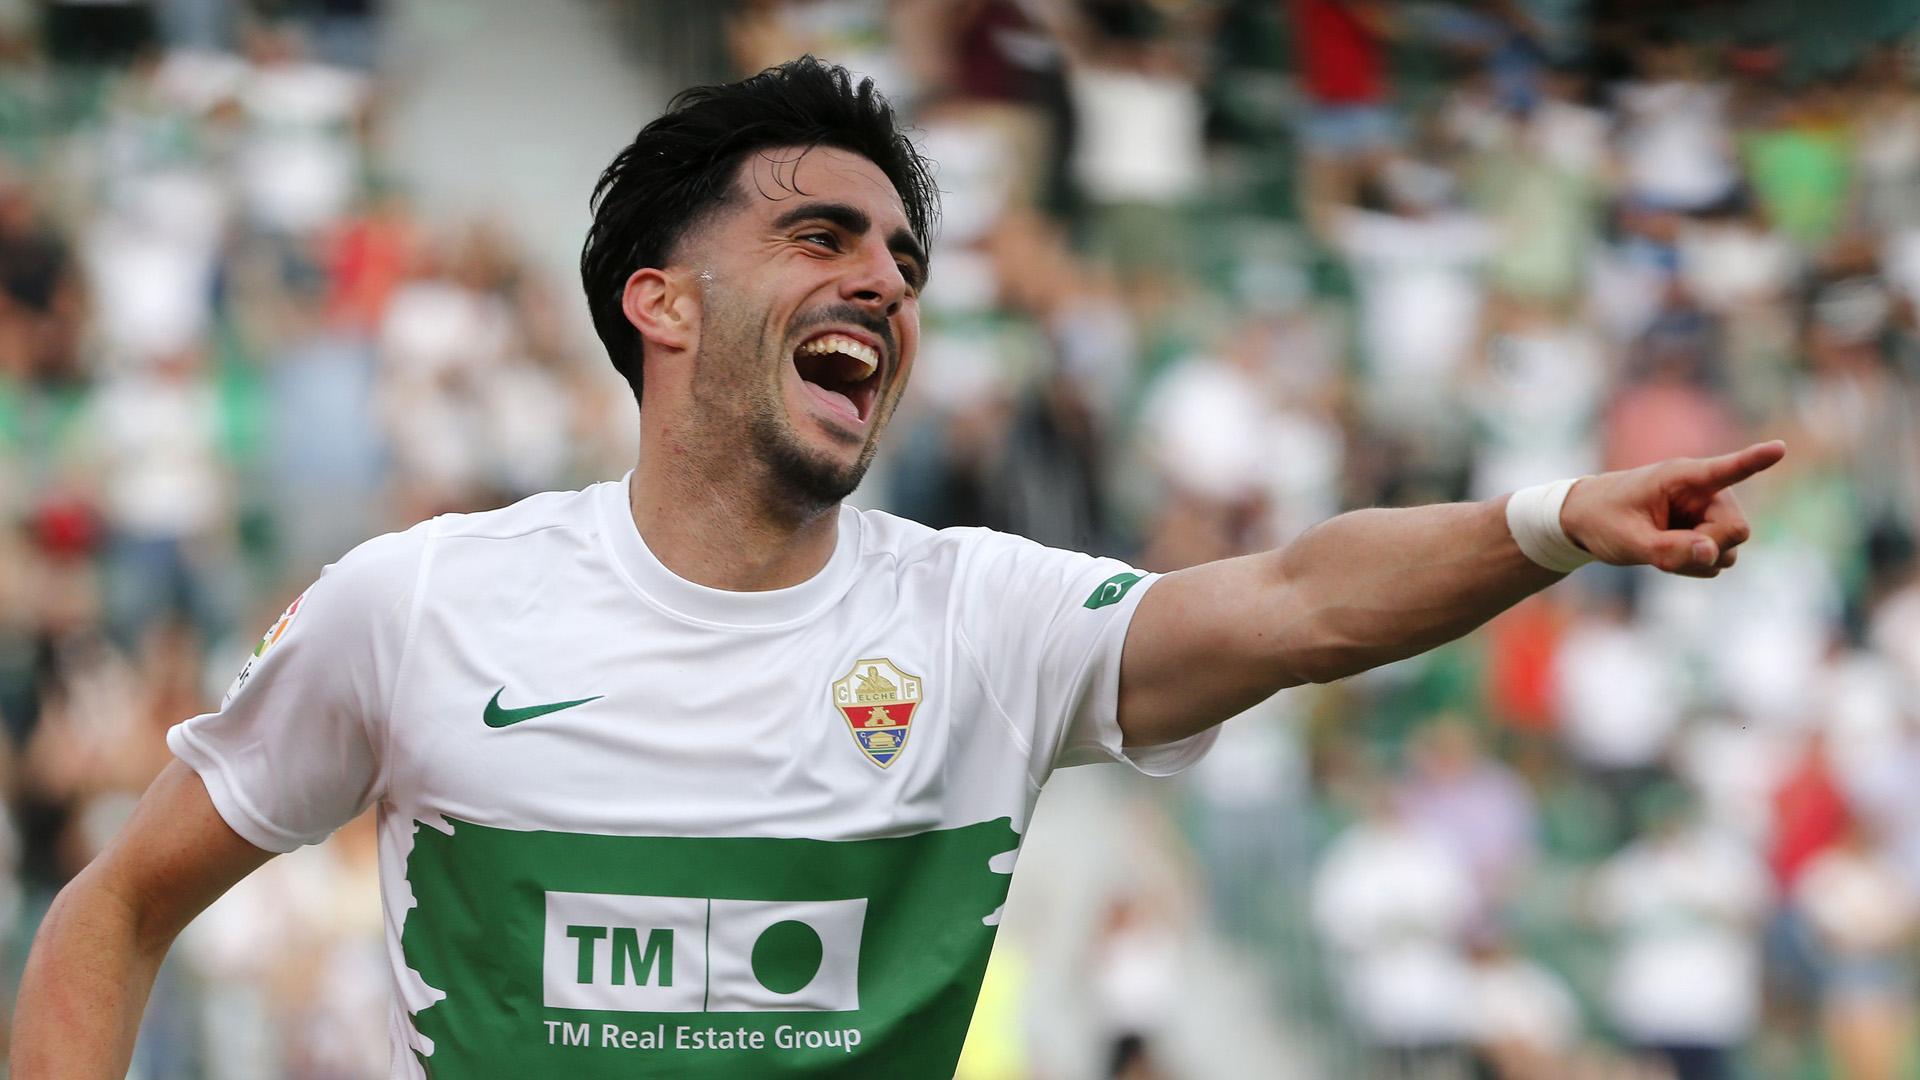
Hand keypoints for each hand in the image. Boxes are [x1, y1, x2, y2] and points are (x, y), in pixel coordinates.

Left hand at [1559, 441, 1786, 577]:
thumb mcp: (1628, 540)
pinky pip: (1718, 559)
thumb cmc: (1603, 519)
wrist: (1585, 522)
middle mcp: (1704, 492)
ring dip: (1699, 560)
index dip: (1754, 461)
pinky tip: (1668, 554)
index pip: (1725, 470)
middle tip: (1667, 551)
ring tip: (1661, 549)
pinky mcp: (1706, 532)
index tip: (1779, 447)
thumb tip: (1713, 555)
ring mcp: (1708, 513)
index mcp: (1682, 477)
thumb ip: (1668, 550)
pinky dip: (1695, 565)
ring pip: (1730, 549)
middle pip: (1737, 529)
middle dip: (1709, 548)